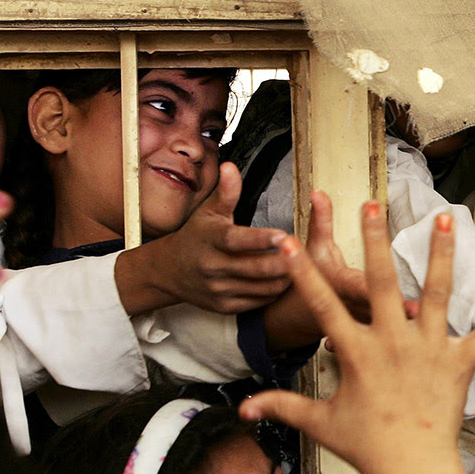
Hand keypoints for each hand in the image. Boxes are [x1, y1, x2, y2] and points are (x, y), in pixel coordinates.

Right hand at [116, 162, 291, 314]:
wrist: (169, 271)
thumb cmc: (195, 237)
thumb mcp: (208, 212)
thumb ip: (226, 192)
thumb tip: (231, 166)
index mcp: (212, 239)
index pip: (238, 240)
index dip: (261, 240)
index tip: (283, 236)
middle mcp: (213, 266)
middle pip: (255, 268)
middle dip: (283, 262)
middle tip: (305, 253)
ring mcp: (219, 289)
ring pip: (260, 288)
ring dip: (284, 279)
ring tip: (302, 266)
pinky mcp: (225, 306)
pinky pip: (257, 302)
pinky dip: (274, 293)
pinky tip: (286, 281)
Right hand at [241, 205, 474, 473]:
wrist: (411, 471)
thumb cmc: (365, 447)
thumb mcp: (320, 423)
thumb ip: (282, 406)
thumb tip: (243, 408)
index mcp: (355, 352)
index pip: (321, 305)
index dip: (302, 272)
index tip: (287, 240)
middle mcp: (391, 342)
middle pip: (379, 282)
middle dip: (374, 240)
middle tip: (372, 204)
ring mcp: (427, 350)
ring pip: (435, 293)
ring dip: (440, 254)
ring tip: (444, 219)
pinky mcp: (458, 364)